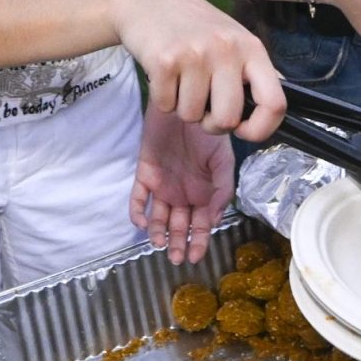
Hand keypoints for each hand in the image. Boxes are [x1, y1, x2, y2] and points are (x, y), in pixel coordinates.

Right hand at [113, 0, 286, 135]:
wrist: (148, 0)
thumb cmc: (195, 26)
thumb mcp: (234, 39)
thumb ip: (252, 72)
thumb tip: (275, 109)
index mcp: (251, 48)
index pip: (275, 103)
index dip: (261, 129)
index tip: (243, 130)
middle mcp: (227, 49)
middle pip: (227, 119)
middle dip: (211, 123)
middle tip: (202, 102)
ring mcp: (196, 54)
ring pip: (192, 116)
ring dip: (182, 106)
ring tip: (181, 78)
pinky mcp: (164, 60)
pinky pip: (166, 106)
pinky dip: (162, 98)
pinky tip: (164, 73)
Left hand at [130, 106, 234, 263]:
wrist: (186, 103)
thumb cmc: (208, 130)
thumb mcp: (223, 159)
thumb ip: (222, 189)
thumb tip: (214, 219)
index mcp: (203, 191)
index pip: (201, 223)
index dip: (200, 240)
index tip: (196, 256)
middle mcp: (182, 192)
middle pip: (178, 225)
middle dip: (178, 243)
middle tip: (176, 257)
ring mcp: (162, 184)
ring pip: (157, 217)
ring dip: (157, 232)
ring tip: (158, 243)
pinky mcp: (144, 173)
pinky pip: (137, 197)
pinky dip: (137, 211)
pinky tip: (141, 221)